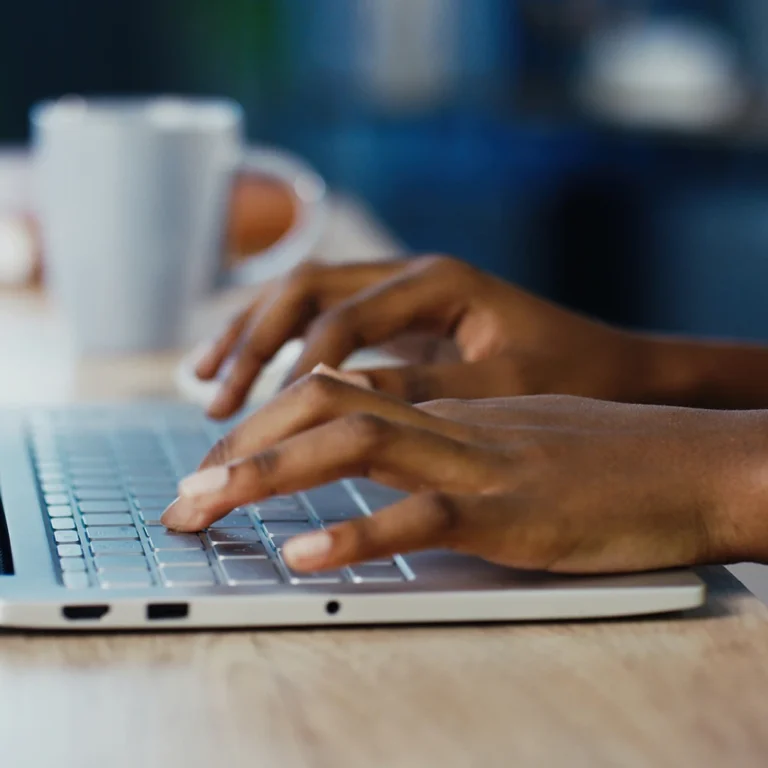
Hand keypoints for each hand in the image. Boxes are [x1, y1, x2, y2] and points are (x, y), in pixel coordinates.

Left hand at [161, 373, 767, 573]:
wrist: (693, 461)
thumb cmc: (605, 459)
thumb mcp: (508, 441)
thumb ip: (444, 447)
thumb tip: (382, 468)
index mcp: (446, 407)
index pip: (334, 393)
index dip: (263, 424)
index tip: (215, 466)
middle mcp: (451, 423)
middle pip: (323, 405)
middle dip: (241, 445)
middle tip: (182, 495)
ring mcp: (480, 463)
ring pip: (357, 445)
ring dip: (271, 475)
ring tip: (205, 507)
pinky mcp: (514, 511)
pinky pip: (425, 516)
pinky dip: (360, 535)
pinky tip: (306, 556)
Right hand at [196, 256, 646, 418]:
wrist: (612, 366)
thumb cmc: (571, 373)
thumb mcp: (503, 386)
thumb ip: (423, 389)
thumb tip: (337, 401)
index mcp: (438, 281)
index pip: (344, 318)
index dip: (295, 367)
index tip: (259, 419)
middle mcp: (411, 275)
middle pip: (305, 290)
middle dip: (252, 344)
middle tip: (215, 400)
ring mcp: (400, 293)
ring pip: (302, 299)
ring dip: (250, 338)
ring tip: (205, 384)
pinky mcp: (397, 321)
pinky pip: (321, 323)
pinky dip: (278, 348)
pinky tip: (250, 378)